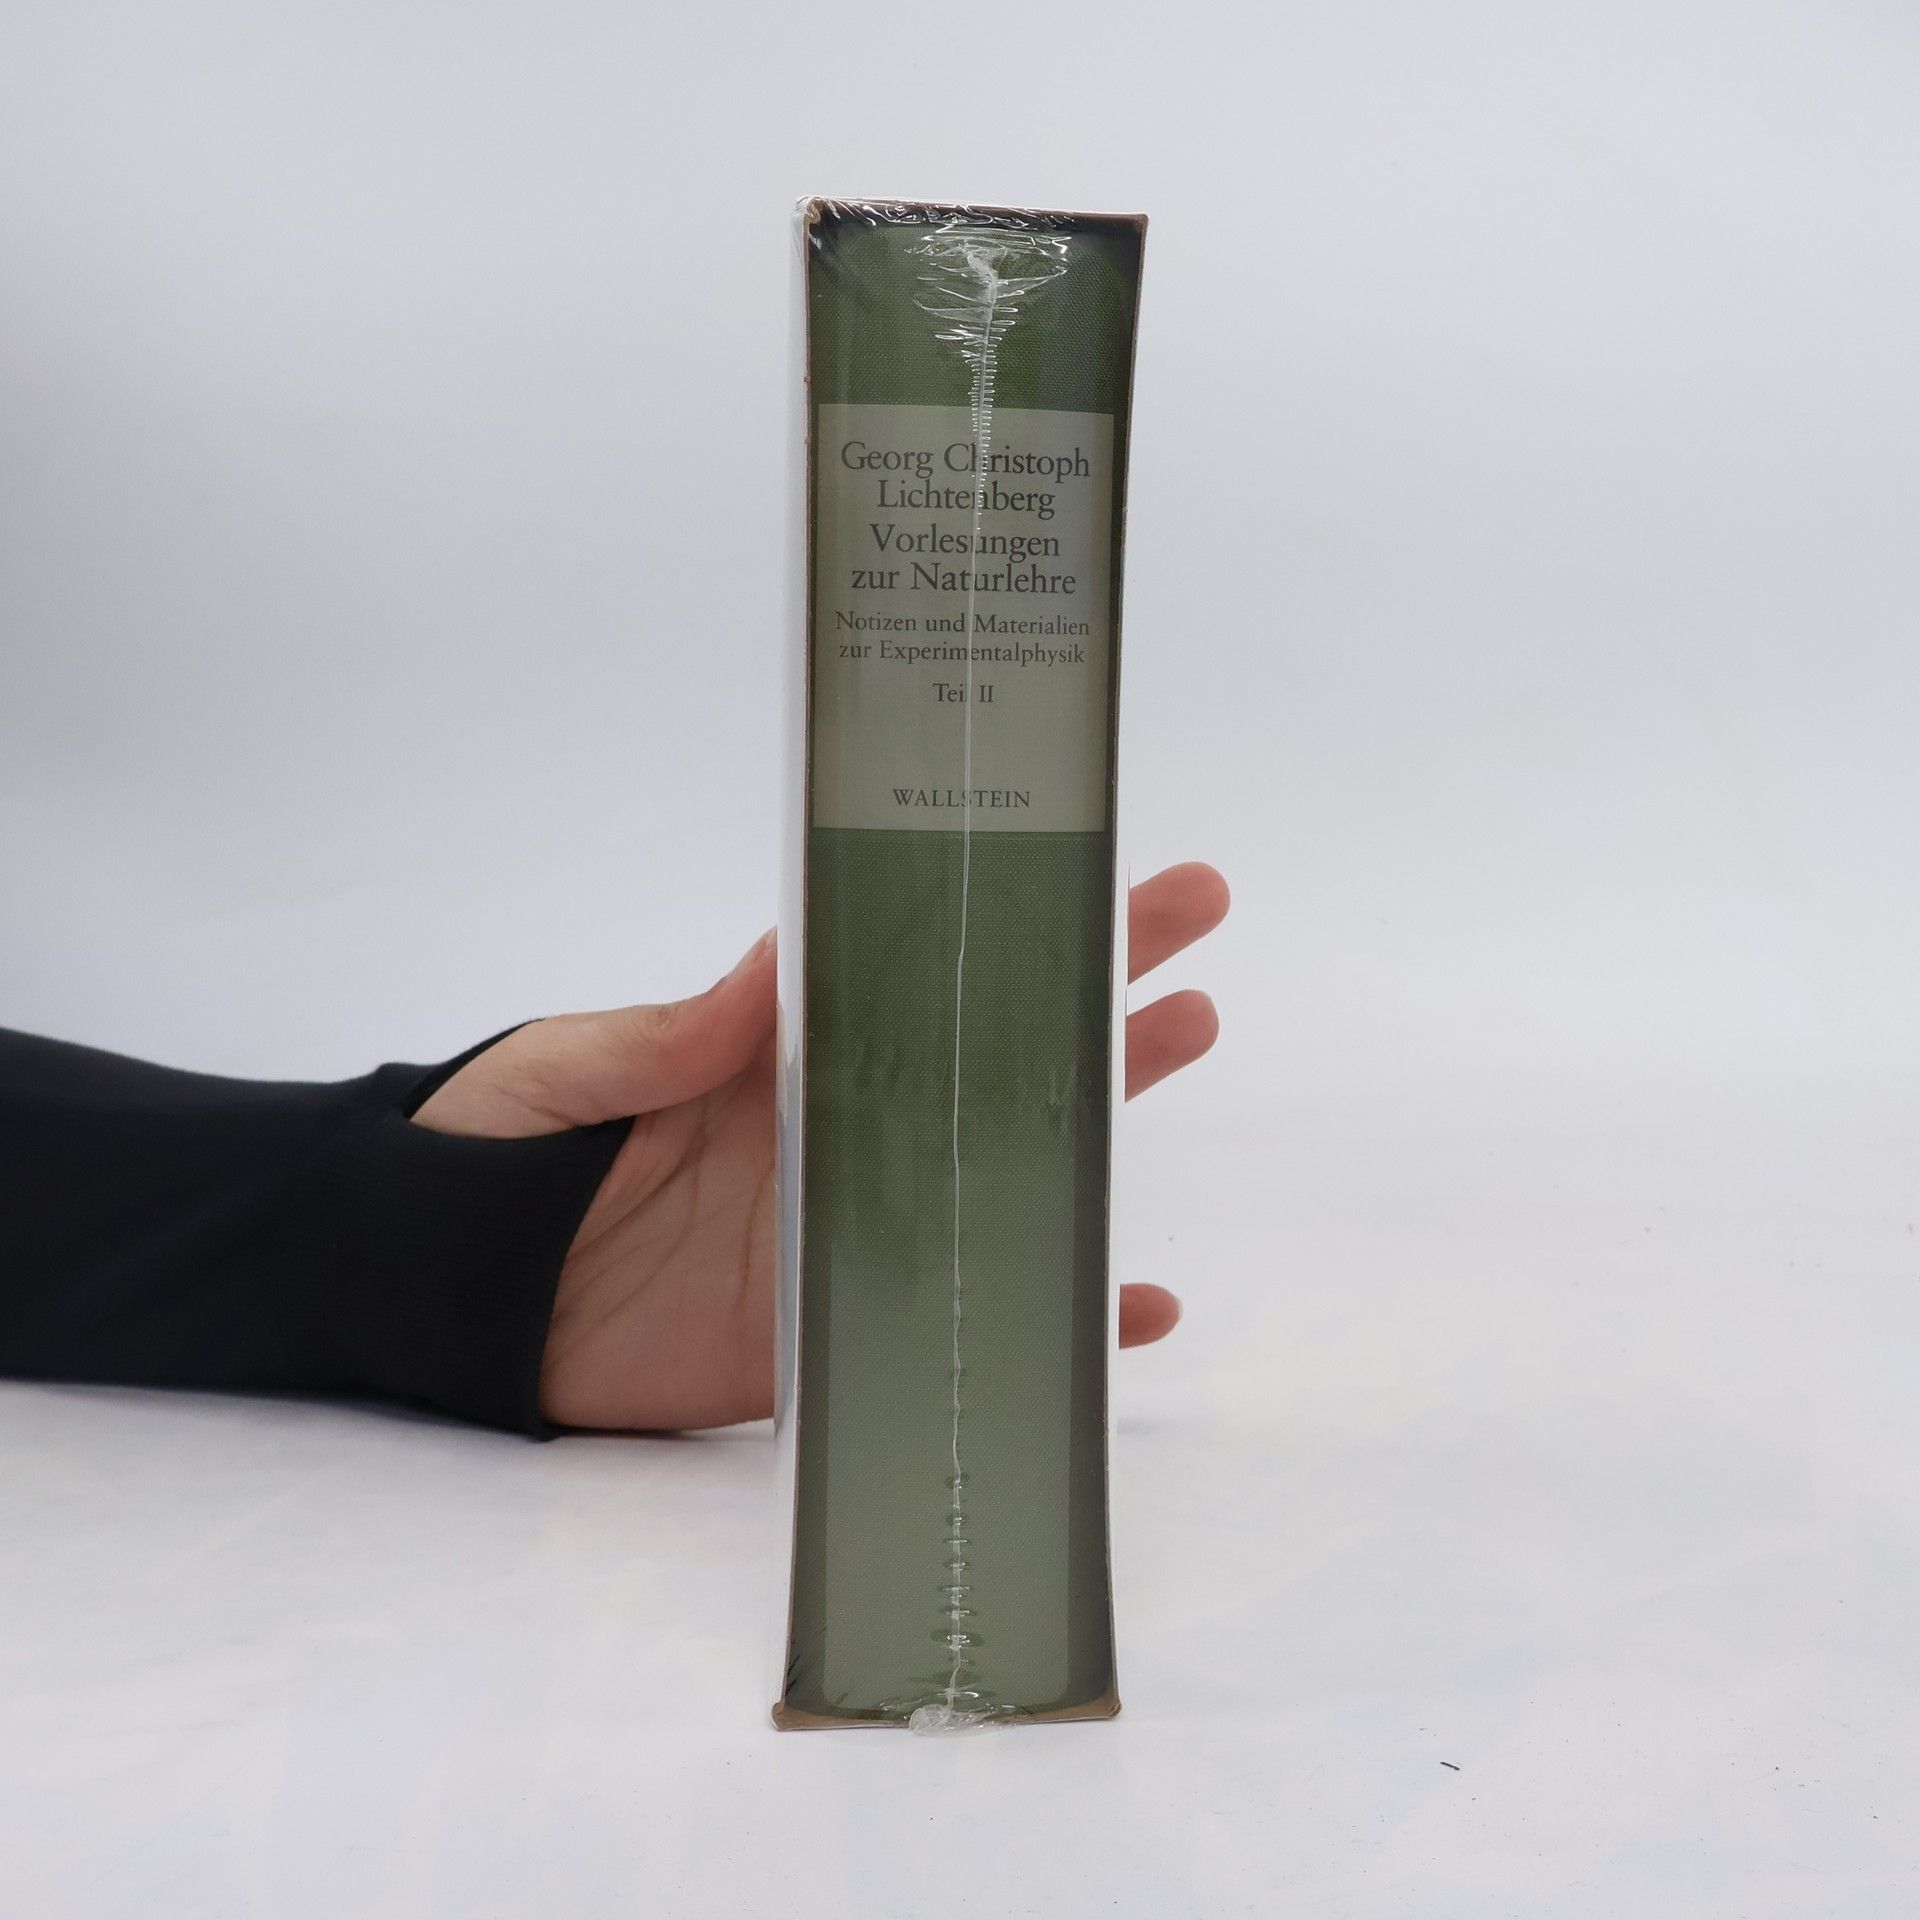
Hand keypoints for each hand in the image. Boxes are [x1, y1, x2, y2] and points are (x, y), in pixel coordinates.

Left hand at [413, 862, 1230, 1429]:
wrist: (449, 1304)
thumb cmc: (486, 1156)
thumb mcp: (566, 1070)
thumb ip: (665, 1033)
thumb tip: (778, 961)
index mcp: (773, 1048)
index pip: (906, 964)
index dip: (989, 909)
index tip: (1082, 849)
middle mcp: (833, 1124)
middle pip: (984, 1043)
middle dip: (1087, 972)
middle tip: (1190, 909)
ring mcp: (844, 1224)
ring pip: (997, 1162)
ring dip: (1093, 1109)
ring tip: (1186, 1030)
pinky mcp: (830, 1331)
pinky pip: (956, 1320)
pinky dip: (1050, 1319)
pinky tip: (1135, 1305)